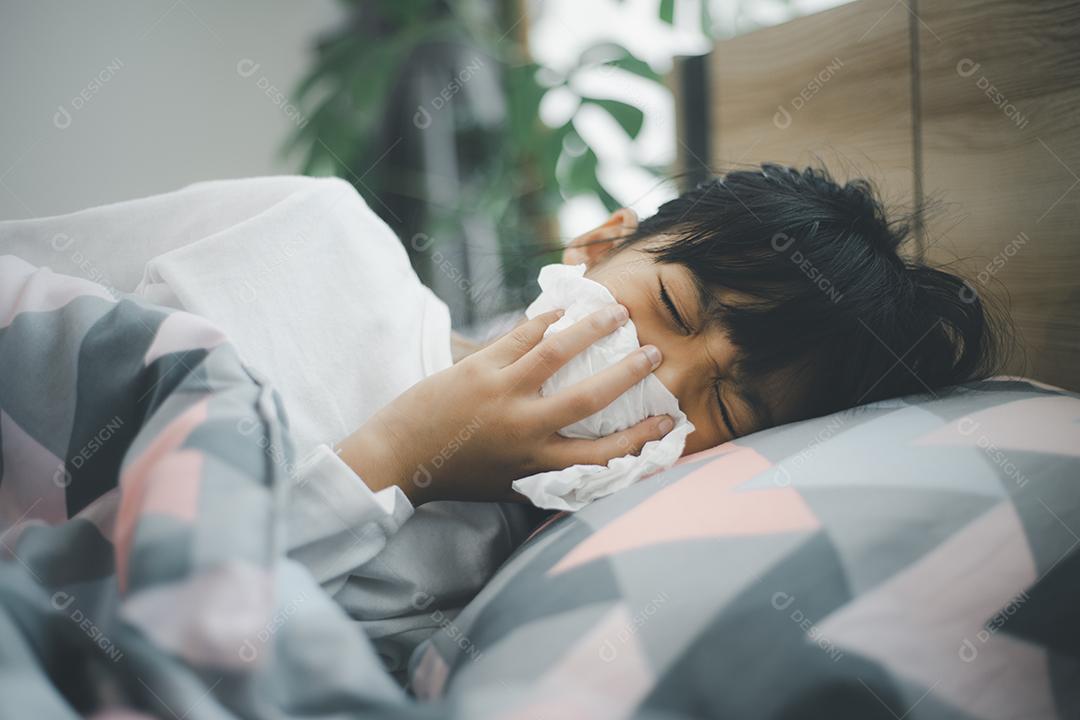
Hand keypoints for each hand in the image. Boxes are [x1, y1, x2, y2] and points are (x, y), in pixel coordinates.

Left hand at [338, 305, 671, 504]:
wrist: (399, 460)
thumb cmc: (457, 477)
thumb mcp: (508, 486)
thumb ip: (546, 474)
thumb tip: (586, 462)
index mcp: (537, 465)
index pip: (602, 455)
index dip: (641, 438)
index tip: (668, 422)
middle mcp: (525, 430)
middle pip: (591, 398)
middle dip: (628, 373)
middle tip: (653, 353)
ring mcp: (501, 395)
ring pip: (557, 353)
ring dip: (591, 328)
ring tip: (615, 312)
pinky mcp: (477, 369)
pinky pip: (519, 337)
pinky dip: (543, 321)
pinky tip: (560, 310)